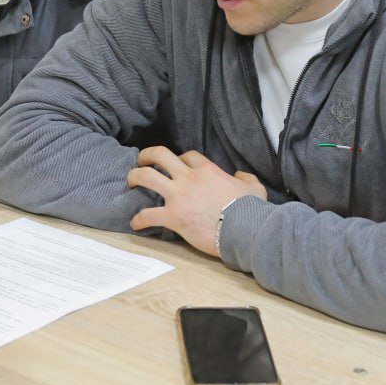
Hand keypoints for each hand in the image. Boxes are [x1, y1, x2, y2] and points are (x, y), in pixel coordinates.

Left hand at [127, 146, 266, 255]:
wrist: (244, 229)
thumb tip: (239, 176)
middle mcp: (189, 178)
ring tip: (130, 182)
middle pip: (160, 155)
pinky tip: (135, 223)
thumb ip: (246, 179)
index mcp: (208, 170)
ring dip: (135, 177)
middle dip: (147, 155)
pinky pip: (148, 214)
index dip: (180, 158)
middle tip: (142, 161)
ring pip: (147, 177)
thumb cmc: (251, 210)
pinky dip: (138, 219)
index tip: (178, 165)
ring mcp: (179, 196)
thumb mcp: (255, 188)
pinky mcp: (173, 216)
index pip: (188, 156)